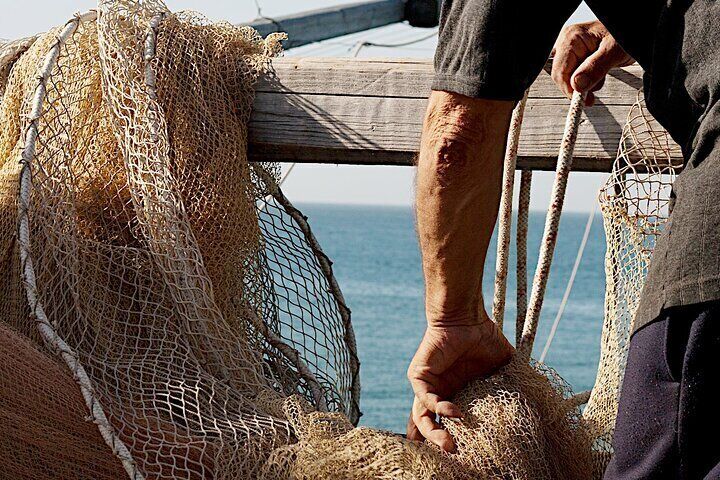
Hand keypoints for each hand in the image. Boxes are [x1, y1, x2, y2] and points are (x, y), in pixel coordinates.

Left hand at [406, 315, 512, 451]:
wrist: (468, 317)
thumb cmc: (484, 339)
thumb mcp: (502, 368)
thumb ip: (514, 385)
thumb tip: (540, 403)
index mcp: (456, 395)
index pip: (447, 424)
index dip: (452, 440)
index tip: (464, 457)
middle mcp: (440, 393)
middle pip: (431, 426)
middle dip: (440, 443)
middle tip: (455, 454)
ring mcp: (428, 386)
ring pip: (422, 417)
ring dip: (433, 433)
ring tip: (449, 445)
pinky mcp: (419, 376)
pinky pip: (424, 397)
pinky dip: (438, 408)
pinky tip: (454, 413)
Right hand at [551, 20, 633, 105]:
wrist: (636, 34)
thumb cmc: (626, 36)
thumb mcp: (614, 51)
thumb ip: (596, 67)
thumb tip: (577, 85)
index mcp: (572, 38)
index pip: (560, 71)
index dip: (569, 88)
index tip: (582, 100)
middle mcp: (569, 44)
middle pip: (562, 75)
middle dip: (577, 87)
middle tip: (591, 98)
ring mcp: (573, 51)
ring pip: (569, 78)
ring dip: (584, 85)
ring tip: (601, 77)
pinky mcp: (579, 58)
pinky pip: (576, 75)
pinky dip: (587, 81)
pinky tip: (599, 76)